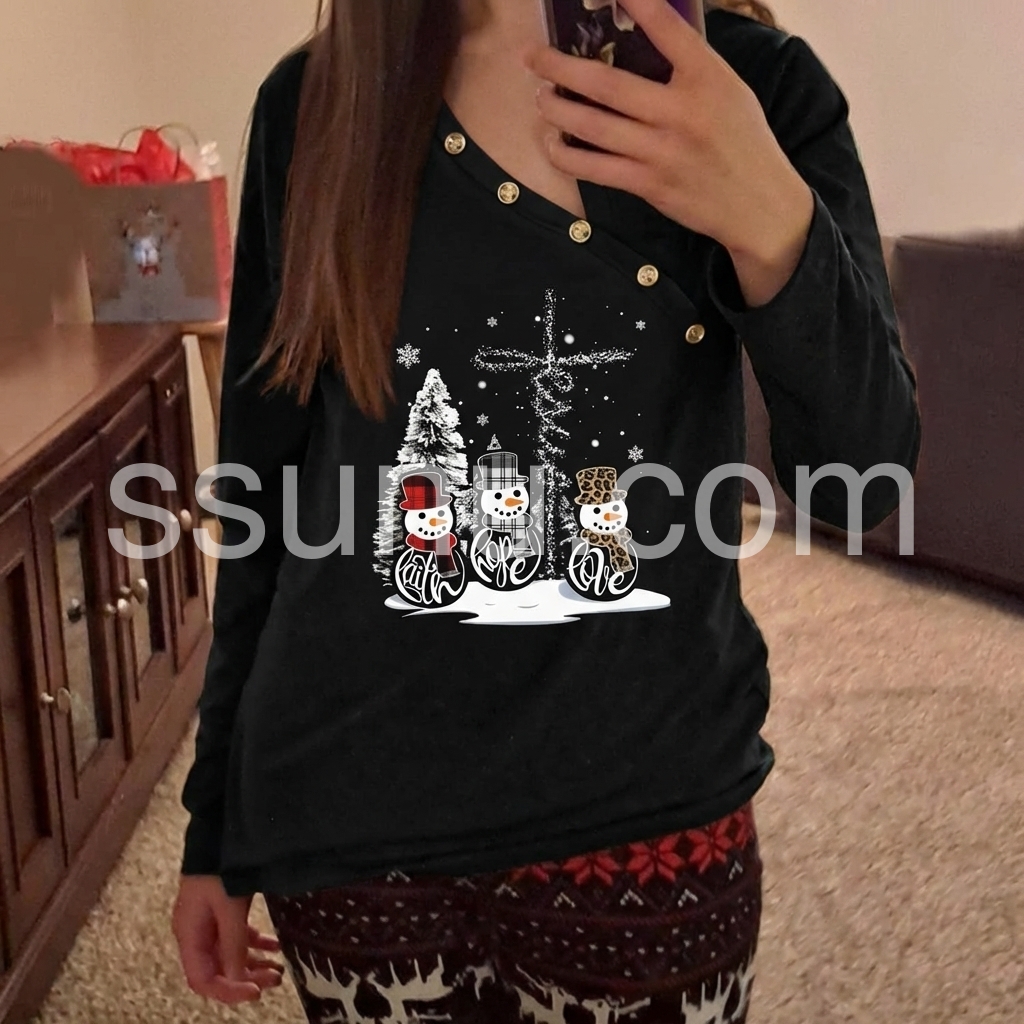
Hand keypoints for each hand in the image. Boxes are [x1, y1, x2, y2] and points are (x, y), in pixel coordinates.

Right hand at [172, 874, 284, 1004]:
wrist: (217, 830)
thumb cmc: (219, 867)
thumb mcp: (229, 906)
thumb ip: (233, 943)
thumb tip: (239, 978)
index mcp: (189, 935)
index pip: (203, 979)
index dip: (227, 991)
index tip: (255, 992)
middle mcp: (195, 932)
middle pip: (218, 970)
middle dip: (245, 978)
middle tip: (274, 980)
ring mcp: (208, 921)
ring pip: (229, 954)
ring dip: (252, 964)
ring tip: (278, 970)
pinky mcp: (221, 909)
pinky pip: (236, 936)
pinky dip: (254, 943)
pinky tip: (274, 946)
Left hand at [524, 0, 813, 302]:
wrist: (758, 205)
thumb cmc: (742, 142)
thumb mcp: (728, 90)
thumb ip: (690, 66)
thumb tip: (646, 35)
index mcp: (708, 78)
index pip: (668, 28)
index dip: (637, 2)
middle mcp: (681, 112)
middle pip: (607, 84)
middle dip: (561, 67)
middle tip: (532, 57)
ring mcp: (661, 151)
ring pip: (593, 127)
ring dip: (557, 110)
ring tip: (539, 96)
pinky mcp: (649, 185)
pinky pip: (595, 168)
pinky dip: (567, 155)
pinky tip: (552, 142)